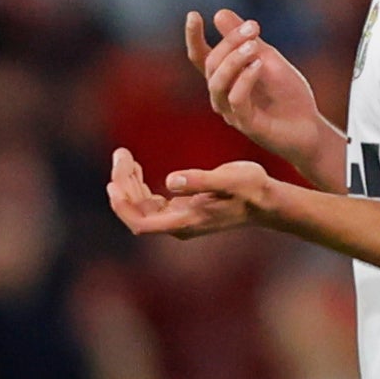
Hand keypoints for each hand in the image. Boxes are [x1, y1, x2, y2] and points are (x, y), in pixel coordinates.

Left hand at [108, 147, 275, 238]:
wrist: (266, 201)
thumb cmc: (251, 189)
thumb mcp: (229, 179)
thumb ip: (199, 181)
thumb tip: (170, 180)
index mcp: (184, 221)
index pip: (140, 223)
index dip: (122, 206)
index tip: (113, 182)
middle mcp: (177, 225)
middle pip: (136, 212)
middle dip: (123, 184)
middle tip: (120, 153)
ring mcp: (178, 218)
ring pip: (141, 206)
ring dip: (128, 183)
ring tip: (123, 155)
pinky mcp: (181, 209)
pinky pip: (150, 201)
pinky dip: (139, 184)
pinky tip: (136, 167)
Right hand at [184, 10, 329, 165]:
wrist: (309, 127)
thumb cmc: (287, 95)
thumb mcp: (268, 59)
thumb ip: (246, 40)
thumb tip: (219, 13)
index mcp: (225, 79)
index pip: (201, 57)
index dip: (194, 38)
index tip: (193, 15)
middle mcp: (222, 96)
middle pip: (211, 64)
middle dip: (229, 42)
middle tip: (252, 27)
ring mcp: (231, 112)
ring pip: (217, 83)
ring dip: (233, 60)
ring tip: (253, 45)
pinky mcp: (246, 124)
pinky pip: (236, 99)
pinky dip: (245, 79)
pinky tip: (259, 65)